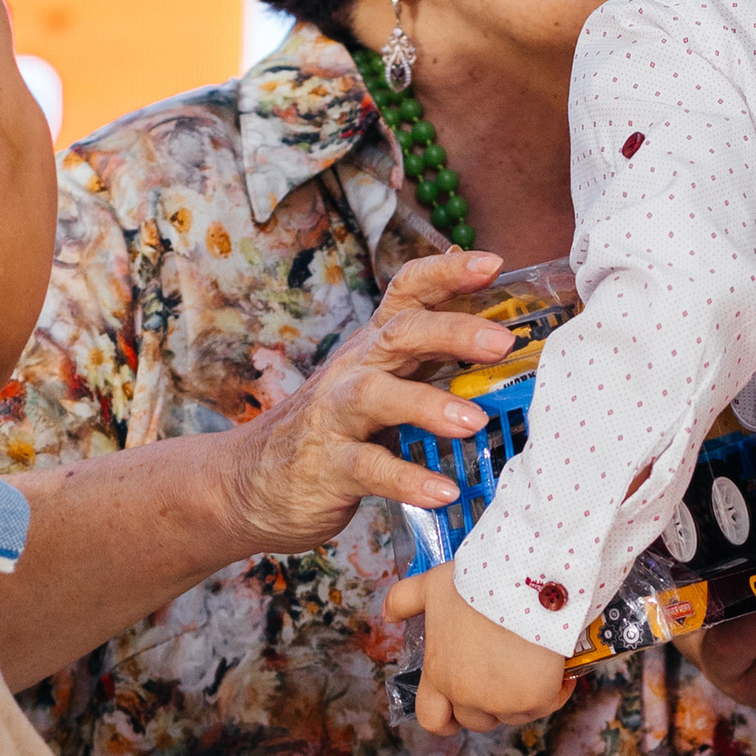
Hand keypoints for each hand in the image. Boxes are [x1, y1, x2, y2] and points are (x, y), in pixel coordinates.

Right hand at [223, 250, 513, 556]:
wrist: (253, 480)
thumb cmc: (335, 426)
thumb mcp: (380, 380)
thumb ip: (428, 357)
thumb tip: (497, 333)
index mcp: (375, 346)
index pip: (407, 292)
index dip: (446, 272)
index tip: (492, 262)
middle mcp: (355, 370)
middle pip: (399, 334)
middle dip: (451, 331)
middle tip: (502, 342)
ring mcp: (338, 417)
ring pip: (377, 395)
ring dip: (427, 404)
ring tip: (473, 421)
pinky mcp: (330, 467)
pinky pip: (370, 469)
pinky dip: (408, 480)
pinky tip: (444, 493)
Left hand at [387, 557, 570, 732]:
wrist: (522, 581)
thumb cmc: (476, 582)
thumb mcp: (432, 586)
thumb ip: (404, 600)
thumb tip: (387, 616)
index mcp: (438, 674)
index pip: (432, 718)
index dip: (445, 720)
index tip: (458, 714)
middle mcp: (466, 695)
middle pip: (477, 719)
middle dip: (490, 703)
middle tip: (506, 673)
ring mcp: (502, 702)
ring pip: (514, 715)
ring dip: (522, 697)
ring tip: (532, 664)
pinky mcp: (536, 699)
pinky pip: (547, 703)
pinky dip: (554, 689)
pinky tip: (557, 667)